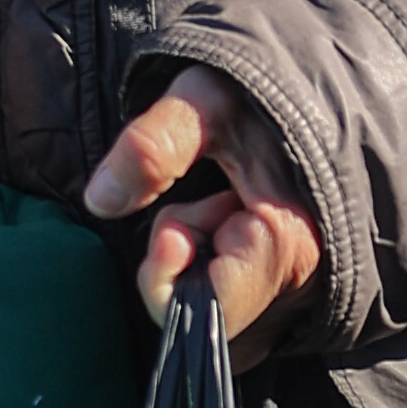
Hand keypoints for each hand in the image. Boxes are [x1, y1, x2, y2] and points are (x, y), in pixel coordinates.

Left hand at [83, 64, 324, 354]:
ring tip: (218, 207)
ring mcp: (299, 284)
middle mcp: (302, 275)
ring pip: (222, 316)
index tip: (168, 229)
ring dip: (200, 266)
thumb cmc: (253, 92)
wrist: (304, 85)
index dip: (167, 274)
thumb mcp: (201, 99)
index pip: (209, 311)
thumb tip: (101, 201)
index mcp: (285, 240)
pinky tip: (226, 224)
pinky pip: (235, 307)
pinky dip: (214, 271)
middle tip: (197, 209)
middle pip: (212, 322)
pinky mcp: (287, 283)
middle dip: (184, 267)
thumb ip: (153, 145)